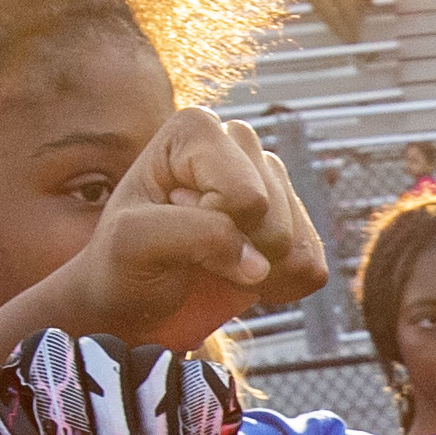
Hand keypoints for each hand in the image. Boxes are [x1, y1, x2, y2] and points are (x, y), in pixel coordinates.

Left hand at [7, 108, 327, 354]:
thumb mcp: (132, 241)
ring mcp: (272, 183)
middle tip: (190, 252)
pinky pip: (313, 265)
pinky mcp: (294, 225)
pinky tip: (241, 278)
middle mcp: (240, 145)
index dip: (209, 224)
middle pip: (273, 214)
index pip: (243, 193)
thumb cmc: (122, 264)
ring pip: (296, 242)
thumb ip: (194, 235)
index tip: (167, 228)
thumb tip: (260, 264)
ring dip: (255, 272)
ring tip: (213, 265)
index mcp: (196, 129)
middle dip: (235, 248)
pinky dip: (278, 286)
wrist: (132, 305)